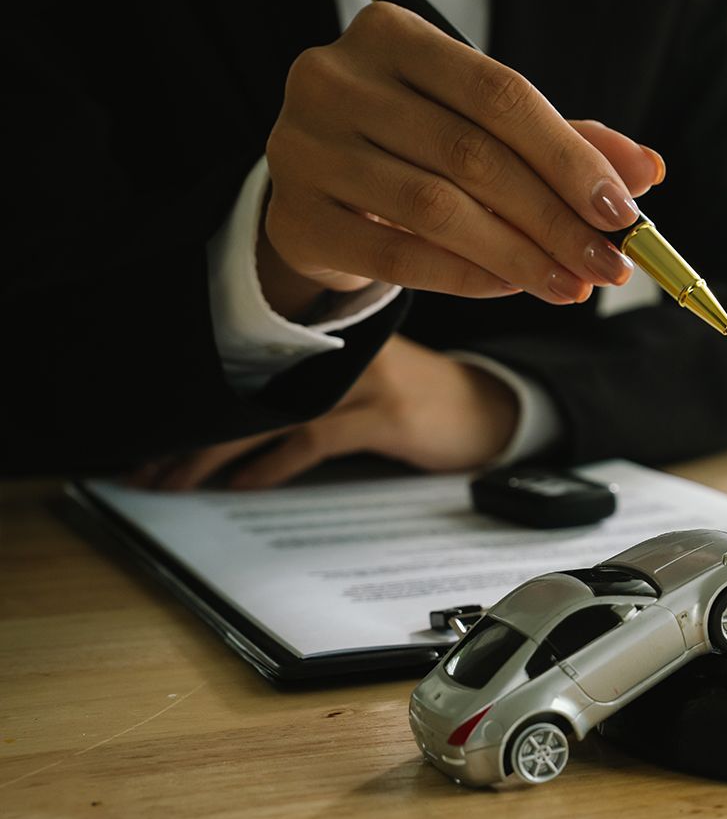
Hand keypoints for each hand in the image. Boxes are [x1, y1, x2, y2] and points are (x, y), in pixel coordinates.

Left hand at [138, 336, 519, 489]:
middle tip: (145, 467)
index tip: (150, 433)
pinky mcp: (386, 413)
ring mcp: (366, 380)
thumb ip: (308, 387)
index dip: (194, 399)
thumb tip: (229, 430)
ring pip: (271, 415)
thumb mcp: (359, 380)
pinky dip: (272, 463)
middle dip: (191, 433)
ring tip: (175, 481)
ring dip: (216, 453)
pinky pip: (314, 437)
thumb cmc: (418, 400)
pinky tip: (243, 483)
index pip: (245, 362)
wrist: (489, 408)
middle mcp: (343, 349)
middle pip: (248, 388)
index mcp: (328, 335)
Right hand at [260, 1, 665, 311]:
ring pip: (436, 209)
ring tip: (572, 285)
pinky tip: (512, 286)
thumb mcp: (487, 128)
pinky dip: (465, 276)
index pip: (500, 94)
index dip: (569, 157)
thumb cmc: (416, 144)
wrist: (321, 188)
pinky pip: (396, 255)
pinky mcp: (295, 217)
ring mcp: (304, 146)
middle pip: (471, 155)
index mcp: (393, 35)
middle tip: (609, 265)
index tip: (623, 211)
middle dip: (554, 219)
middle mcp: (337, 79)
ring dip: (520, 256)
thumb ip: (565, 142)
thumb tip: (647, 171)